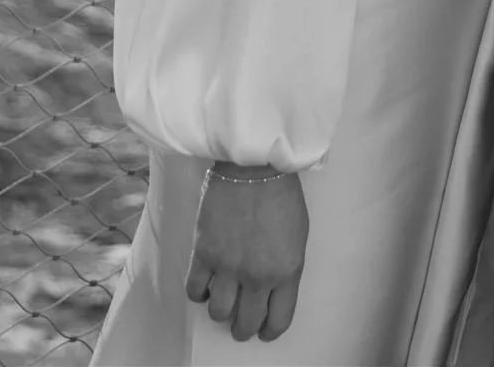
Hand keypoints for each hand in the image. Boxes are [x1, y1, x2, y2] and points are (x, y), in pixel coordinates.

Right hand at [186, 170, 307, 342]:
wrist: (255, 164)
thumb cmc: (281, 194)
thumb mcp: (298, 235)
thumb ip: (285, 268)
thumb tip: (271, 292)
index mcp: (287, 271)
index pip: (278, 321)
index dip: (269, 330)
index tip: (264, 329)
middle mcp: (257, 275)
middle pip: (246, 324)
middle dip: (243, 327)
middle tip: (241, 320)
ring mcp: (228, 266)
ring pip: (218, 314)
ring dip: (221, 311)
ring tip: (223, 299)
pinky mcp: (204, 253)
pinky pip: (195, 290)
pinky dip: (199, 292)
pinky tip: (206, 283)